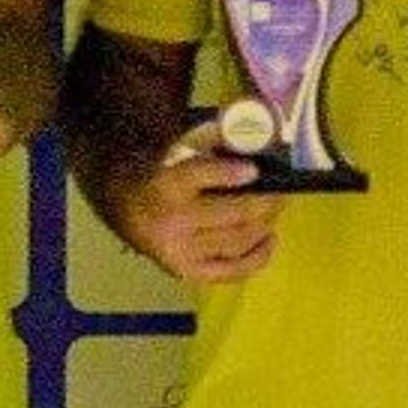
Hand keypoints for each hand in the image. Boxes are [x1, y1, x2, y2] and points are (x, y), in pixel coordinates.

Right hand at [115, 119, 279, 284]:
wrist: (127, 210)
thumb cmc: (163, 177)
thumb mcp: (176, 151)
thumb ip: (210, 141)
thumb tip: (252, 135)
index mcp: (166, 185)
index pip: (199, 176)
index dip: (229, 173)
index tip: (254, 170)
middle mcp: (172, 221)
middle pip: (232, 213)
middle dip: (264, 202)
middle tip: (280, 192)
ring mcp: (181, 251)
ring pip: (237, 240)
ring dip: (265, 224)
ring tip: (275, 210)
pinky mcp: (189, 272)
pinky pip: (232, 270)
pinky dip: (258, 257)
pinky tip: (269, 239)